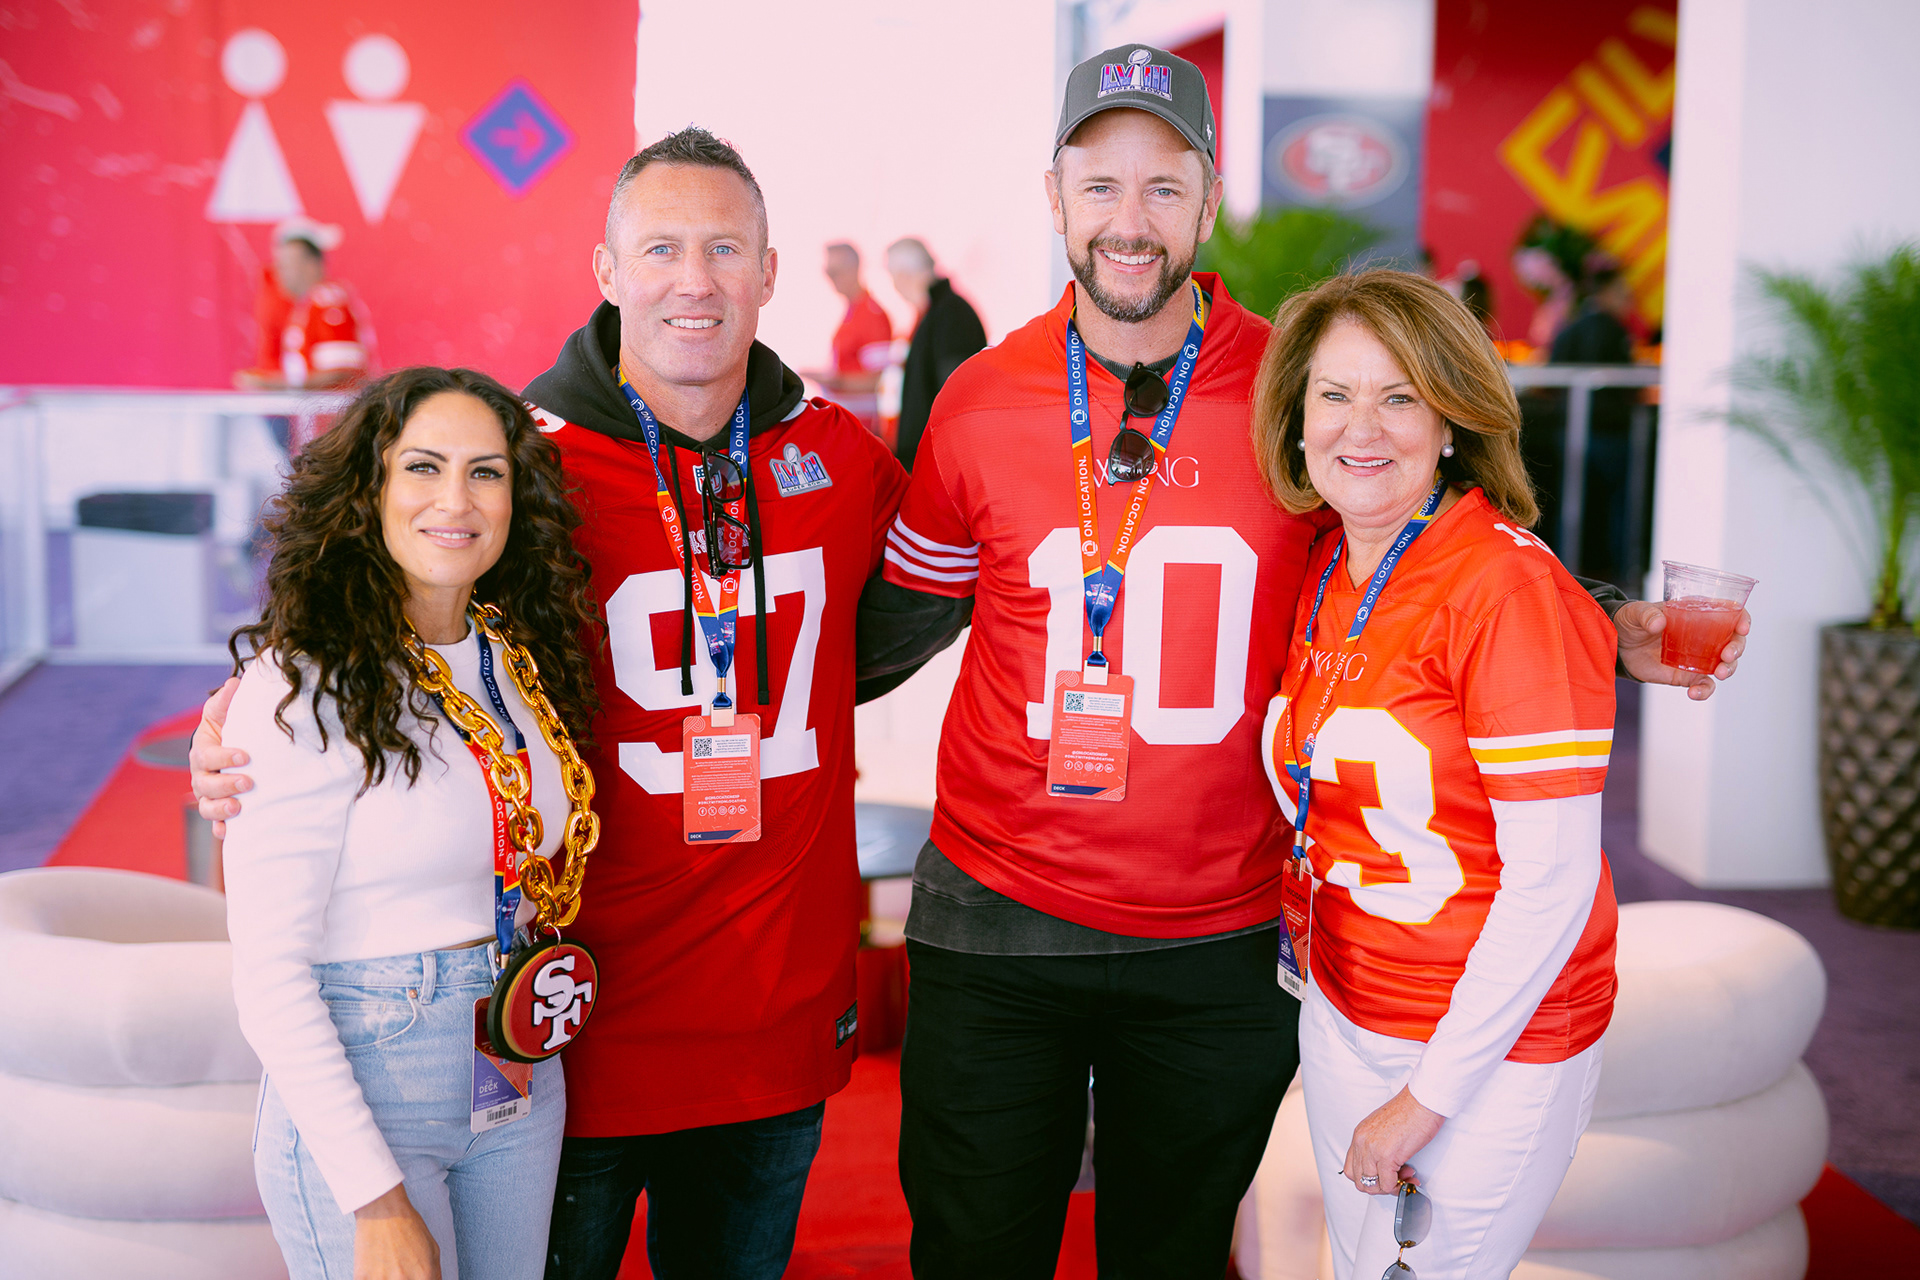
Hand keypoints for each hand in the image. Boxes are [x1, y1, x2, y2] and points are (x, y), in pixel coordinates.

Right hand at [191, 677, 250, 837]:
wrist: (234, 748)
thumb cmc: (230, 728)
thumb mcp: (225, 713)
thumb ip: (227, 701)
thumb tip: (235, 683)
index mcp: (202, 751)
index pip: (208, 756)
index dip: (224, 757)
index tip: (246, 756)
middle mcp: (201, 775)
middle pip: (205, 785)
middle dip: (225, 785)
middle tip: (248, 783)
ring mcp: (208, 795)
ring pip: (206, 806)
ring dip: (220, 810)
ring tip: (238, 808)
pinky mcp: (219, 809)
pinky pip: (215, 823)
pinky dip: (220, 829)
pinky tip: (228, 833)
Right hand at [353, 1183, 439, 1279]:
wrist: (383, 1211)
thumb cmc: (409, 1228)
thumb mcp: (433, 1249)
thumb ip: (435, 1275)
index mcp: (424, 1275)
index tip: (412, 1276)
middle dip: (403, 1279)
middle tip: (399, 1268)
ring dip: (385, 1278)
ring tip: (387, 1266)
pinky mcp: (361, 1278)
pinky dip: (371, 1277)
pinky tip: (374, 1267)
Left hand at [1342, 1087, 1443, 1195]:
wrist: (1423, 1101)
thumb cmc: (1409, 1111)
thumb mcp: (1382, 1127)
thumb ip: (1376, 1145)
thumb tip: (1383, 1167)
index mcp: (1359, 1135)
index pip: (1351, 1169)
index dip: (1369, 1178)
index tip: (1385, 1175)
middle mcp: (1361, 1142)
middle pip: (1359, 1180)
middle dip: (1379, 1186)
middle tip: (1397, 1178)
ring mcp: (1372, 1150)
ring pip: (1371, 1186)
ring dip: (1390, 1187)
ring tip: (1406, 1175)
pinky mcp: (1387, 1156)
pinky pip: (1388, 1184)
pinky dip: (1399, 1186)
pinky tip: (1411, 1176)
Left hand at [1614, 600, 1749, 700]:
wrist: (1618, 644)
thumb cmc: (1632, 621)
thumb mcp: (1636, 612)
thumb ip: (1646, 615)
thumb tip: (1659, 623)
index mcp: (1698, 613)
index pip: (1730, 613)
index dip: (1741, 619)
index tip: (1742, 628)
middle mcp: (1705, 635)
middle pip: (1734, 641)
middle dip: (1738, 648)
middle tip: (1727, 655)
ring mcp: (1699, 656)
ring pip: (1725, 664)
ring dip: (1729, 669)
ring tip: (1719, 674)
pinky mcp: (1687, 675)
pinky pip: (1704, 684)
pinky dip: (1704, 690)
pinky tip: (1695, 693)